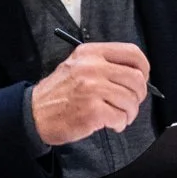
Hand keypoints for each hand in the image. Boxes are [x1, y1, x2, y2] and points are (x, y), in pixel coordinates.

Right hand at [31, 41, 149, 145]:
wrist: (33, 114)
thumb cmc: (58, 94)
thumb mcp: (77, 66)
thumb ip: (104, 65)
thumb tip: (136, 75)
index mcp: (90, 53)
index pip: (132, 53)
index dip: (143, 69)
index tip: (140, 79)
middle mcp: (92, 68)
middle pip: (136, 79)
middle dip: (137, 96)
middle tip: (128, 104)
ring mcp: (92, 89)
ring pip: (131, 101)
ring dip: (128, 113)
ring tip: (117, 116)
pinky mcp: (93, 111)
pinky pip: (121, 117)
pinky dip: (119, 124)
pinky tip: (109, 124)